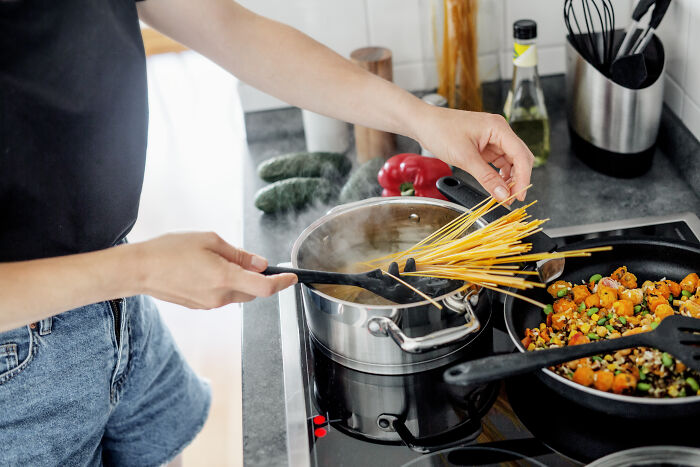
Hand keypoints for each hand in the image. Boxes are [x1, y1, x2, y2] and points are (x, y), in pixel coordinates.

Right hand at [128, 232, 296, 308]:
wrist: (139, 270)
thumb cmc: (170, 250)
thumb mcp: (209, 241)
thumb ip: (238, 254)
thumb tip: (259, 263)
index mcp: (225, 278)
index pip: (265, 287)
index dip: (282, 283)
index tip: (292, 277)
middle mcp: (220, 296)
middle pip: (253, 291)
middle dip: (258, 277)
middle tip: (249, 259)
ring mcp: (209, 304)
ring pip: (238, 294)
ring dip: (240, 280)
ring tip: (218, 260)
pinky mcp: (200, 306)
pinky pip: (222, 296)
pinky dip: (225, 284)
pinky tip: (207, 269)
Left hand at [414, 106, 534, 203]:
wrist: (423, 124)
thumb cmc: (441, 131)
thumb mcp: (465, 157)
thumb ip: (486, 177)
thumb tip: (503, 194)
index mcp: (498, 128)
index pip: (521, 155)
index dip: (523, 177)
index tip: (519, 196)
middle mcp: (499, 132)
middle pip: (519, 158)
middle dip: (518, 179)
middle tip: (511, 199)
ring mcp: (492, 139)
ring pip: (510, 162)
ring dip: (509, 179)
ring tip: (503, 196)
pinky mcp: (484, 146)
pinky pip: (498, 163)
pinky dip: (499, 175)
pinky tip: (496, 186)